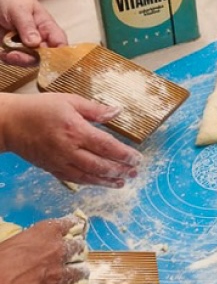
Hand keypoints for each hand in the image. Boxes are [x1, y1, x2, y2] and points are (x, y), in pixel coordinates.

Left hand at [0, 0, 66, 65]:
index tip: (49, 61)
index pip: (59, 43)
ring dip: (17, 60)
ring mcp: (25, 43)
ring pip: (27, 60)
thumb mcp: (20, 10)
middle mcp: (39, 37)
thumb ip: (28, 26)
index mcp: (47, 27)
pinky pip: (13, 59)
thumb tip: (36, 43)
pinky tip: (2, 52)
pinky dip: (7, 58)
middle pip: (43, 56)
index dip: (59, 54)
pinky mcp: (12, 47)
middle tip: (15, 55)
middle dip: (30, 59)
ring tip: (7, 53)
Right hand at [0, 93, 141, 186]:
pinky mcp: (51, 168)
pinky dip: (89, 182)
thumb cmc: (41, 108)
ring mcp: (59, 162)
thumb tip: (117, 112)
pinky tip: (99, 182)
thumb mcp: (70, 101)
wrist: (11, 124)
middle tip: (135, 173)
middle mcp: (69, 150)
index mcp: (76, 131)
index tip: (137, 159)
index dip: (123, 154)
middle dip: (119, 170)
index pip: (106, 146)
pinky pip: (73, 179)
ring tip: (122, 182)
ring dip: (106, 181)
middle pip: (99, 165)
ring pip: (87, 176)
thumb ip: (95, 109)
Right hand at [0, 215, 88, 283]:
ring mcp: (59, 272)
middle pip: (77, 246)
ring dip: (78, 270)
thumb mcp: (13, 244)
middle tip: (75, 252)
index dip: (73, 225)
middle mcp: (58, 249)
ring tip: (78, 272)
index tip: (76, 226)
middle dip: (76, 249)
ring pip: (79, 270)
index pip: (69, 223)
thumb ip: (30, 242)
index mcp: (46, 232)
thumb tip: (34, 246)